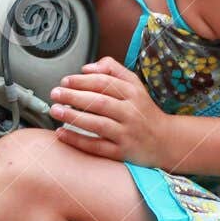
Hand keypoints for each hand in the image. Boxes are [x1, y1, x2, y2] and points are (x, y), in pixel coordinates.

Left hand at [48, 57, 171, 165]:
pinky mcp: (121, 152)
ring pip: (97, 124)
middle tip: (55, 94)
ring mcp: (126, 133)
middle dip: (73, 97)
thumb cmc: (143, 111)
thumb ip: (113, 70)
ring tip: (55, 110)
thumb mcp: (135, 85)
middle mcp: (131, 112)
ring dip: (73, 117)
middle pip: (99, 102)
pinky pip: (96, 146)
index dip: (82, 81)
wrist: (164, 140)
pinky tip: (61, 133)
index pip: (104, 83)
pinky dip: (77, 140)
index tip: (65, 81)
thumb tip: (87, 67)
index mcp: (133, 93)